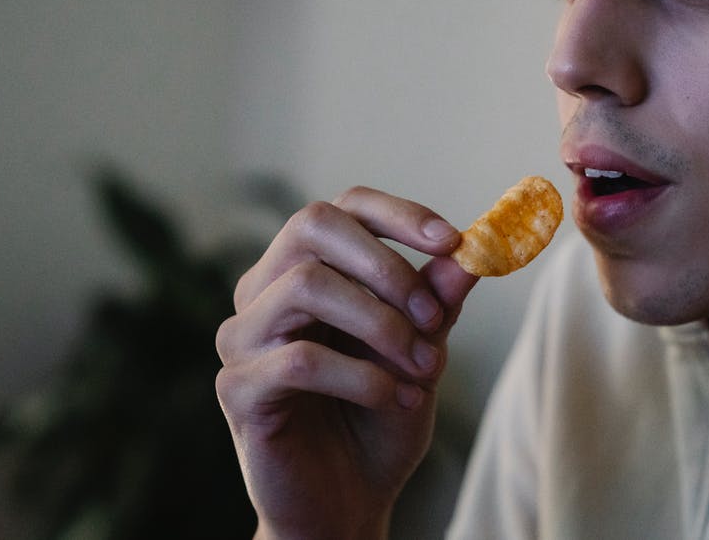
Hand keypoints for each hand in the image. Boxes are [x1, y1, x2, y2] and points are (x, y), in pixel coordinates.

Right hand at [215, 187, 476, 539]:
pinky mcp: (237, 388)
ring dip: (382, 324)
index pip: (341, 209)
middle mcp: (264, 290)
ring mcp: (242, 336)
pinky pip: (300, 360)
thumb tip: (471, 249)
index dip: (397, 214)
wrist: (351, 501)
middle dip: (387, 265)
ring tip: (425, 369)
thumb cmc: (382, 417)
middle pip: (311, 225)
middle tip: (435, 317)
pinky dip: (363, 377)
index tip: (452, 241)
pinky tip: (398, 400)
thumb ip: (438, 301)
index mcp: (306, 269)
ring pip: (308, 286)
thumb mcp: (423, 350)